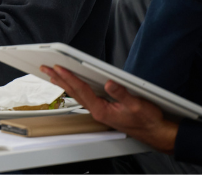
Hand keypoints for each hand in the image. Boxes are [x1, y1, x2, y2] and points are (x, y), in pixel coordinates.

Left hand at [41, 65, 177, 152]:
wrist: (155, 133)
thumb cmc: (147, 121)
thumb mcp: (137, 105)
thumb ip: (121, 93)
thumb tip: (108, 82)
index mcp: (102, 110)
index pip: (81, 90)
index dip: (69, 77)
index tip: (58, 68)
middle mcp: (98, 111)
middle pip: (74, 92)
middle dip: (59, 79)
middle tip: (45, 68)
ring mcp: (100, 111)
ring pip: (77, 95)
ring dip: (64, 83)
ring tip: (52, 74)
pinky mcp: (104, 110)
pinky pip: (85, 97)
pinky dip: (75, 88)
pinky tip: (71, 84)